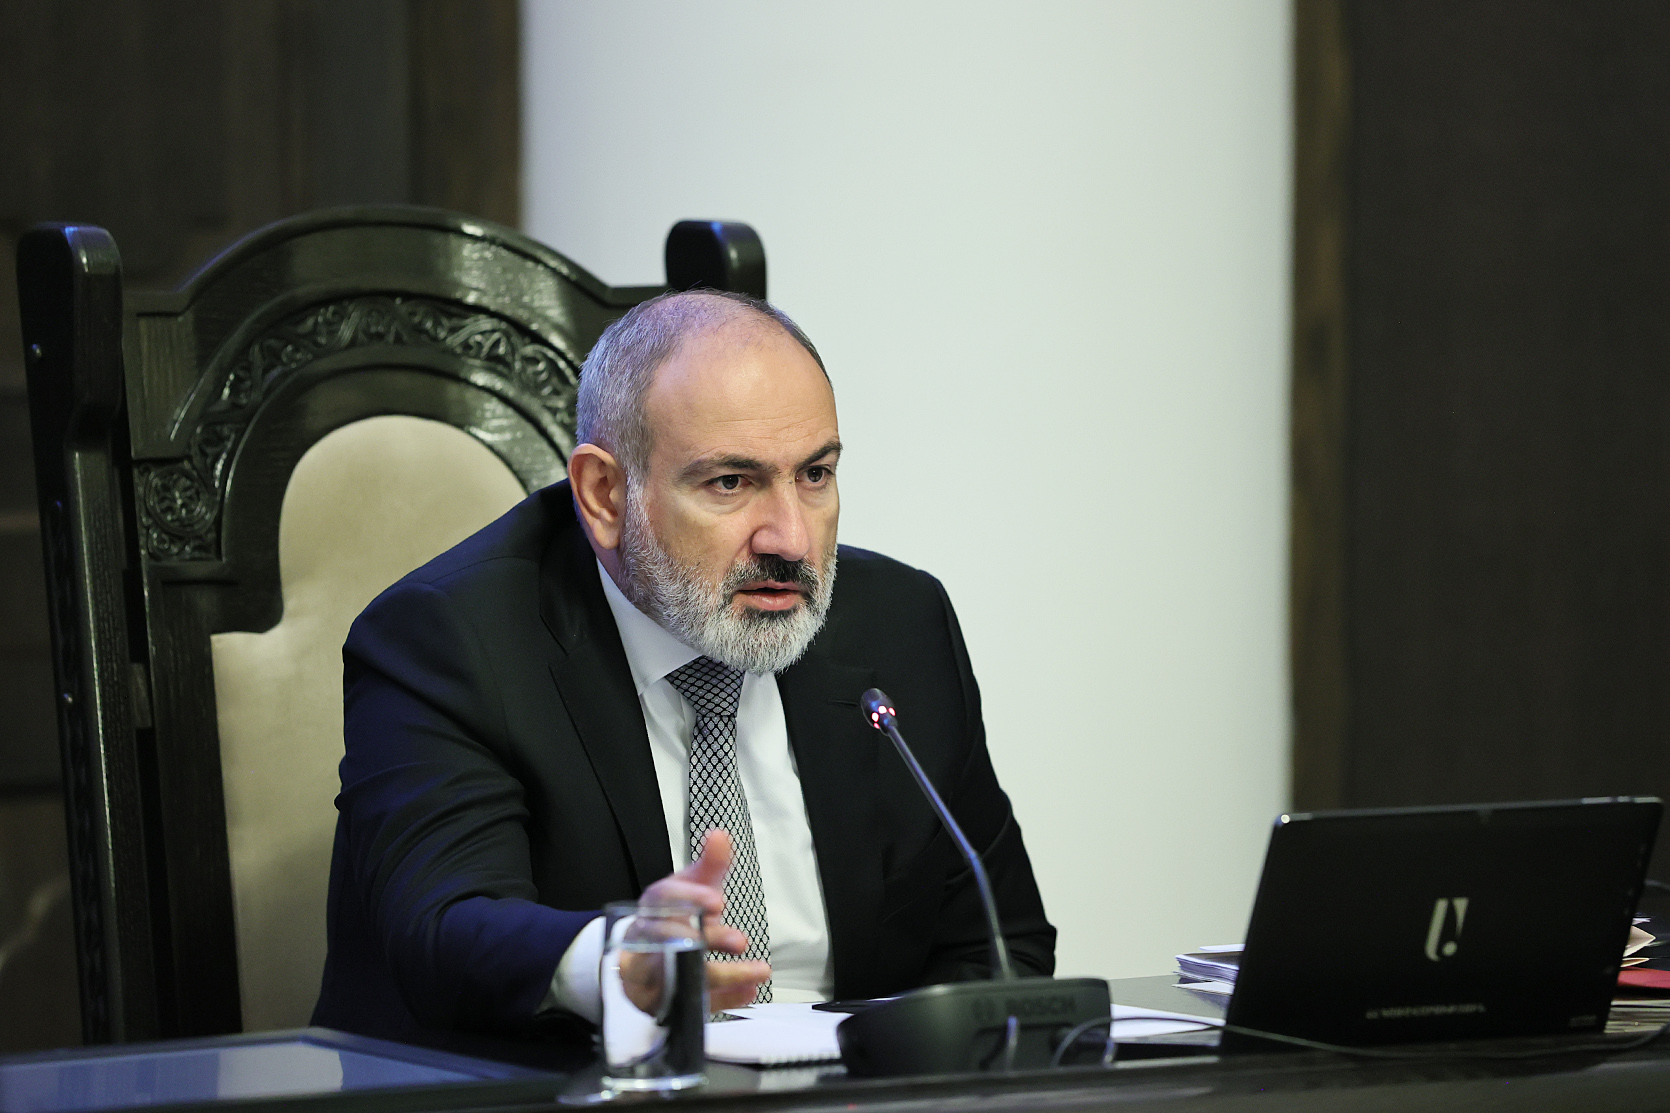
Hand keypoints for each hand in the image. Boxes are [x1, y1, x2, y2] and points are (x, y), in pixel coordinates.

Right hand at [622, 829, 770, 1013]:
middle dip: (706, 941)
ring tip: (758, 972)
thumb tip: (720, 835)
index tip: (718, 903)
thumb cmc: (672, 917)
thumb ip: (709, 865)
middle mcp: (645, 939)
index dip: (689, 899)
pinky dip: (722, 999)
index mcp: (652, 906)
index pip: (663, 898)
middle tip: (740, 940)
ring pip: (678, 977)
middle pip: (668, 940)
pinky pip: (690, 1004)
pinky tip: (748, 991)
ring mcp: (648, 974)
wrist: (641, 957)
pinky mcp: (658, 1003)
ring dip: (722, 976)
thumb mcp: (691, 887)